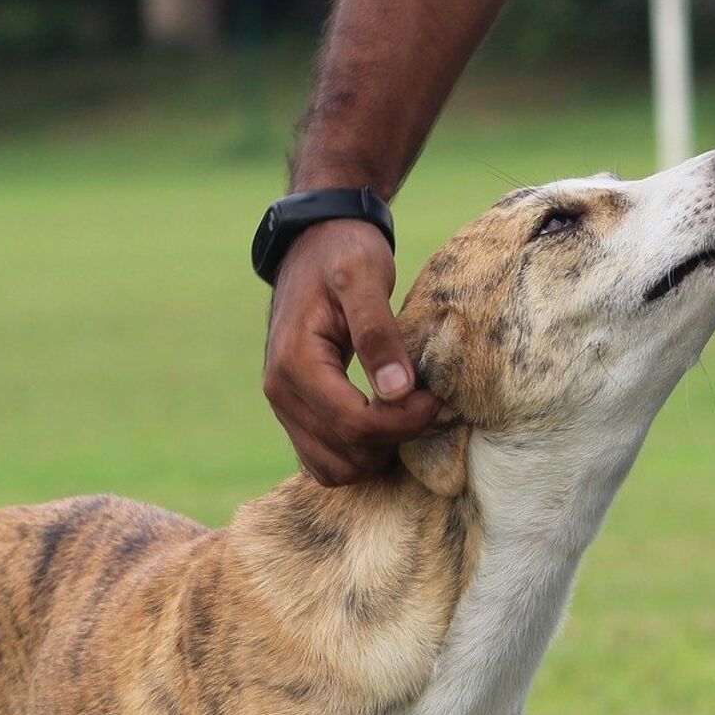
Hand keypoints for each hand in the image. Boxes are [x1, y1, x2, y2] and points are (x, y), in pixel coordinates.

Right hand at [263, 219, 439, 484]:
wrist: (314, 245)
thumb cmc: (343, 253)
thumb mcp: (365, 276)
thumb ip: (378, 330)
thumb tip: (397, 389)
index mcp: (295, 363)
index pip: (354, 425)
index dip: (403, 422)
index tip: (433, 398)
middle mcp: (280, 393)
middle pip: (347, 454)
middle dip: (394, 438)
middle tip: (425, 403)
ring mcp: (285, 408)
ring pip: (335, 469)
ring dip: (378, 452)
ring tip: (405, 413)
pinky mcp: (295, 414)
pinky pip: (326, 462)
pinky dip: (360, 454)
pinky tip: (385, 422)